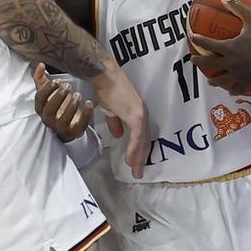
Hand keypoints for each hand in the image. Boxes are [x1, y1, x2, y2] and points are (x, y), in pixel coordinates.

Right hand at [33, 63, 93, 141]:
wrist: (67, 124)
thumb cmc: (57, 105)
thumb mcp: (48, 92)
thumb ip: (41, 78)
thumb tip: (40, 64)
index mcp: (41, 109)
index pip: (39, 100)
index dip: (47, 90)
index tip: (56, 81)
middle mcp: (49, 119)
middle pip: (49, 110)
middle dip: (58, 97)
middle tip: (68, 86)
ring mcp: (61, 127)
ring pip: (63, 120)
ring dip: (71, 106)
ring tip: (78, 94)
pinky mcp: (74, 131)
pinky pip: (80, 125)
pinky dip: (86, 114)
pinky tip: (89, 103)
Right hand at [91, 63, 148, 178]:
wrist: (105, 77)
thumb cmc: (107, 90)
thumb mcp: (111, 110)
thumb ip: (115, 123)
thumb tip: (118, 135)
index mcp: (138, 114)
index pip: (141, 137)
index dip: (139, 151)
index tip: (135, 164)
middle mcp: (143, 115)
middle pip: (144, 141)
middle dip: (141, 159)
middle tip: (138, 173)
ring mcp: (141, 115)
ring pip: (142, 141)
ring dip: (138, 157)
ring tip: (135, 170)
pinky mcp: (136, 116)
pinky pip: (137, 136)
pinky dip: (134, 149)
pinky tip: (131, 160)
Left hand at [188, 0, 250, 90]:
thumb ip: (238, 8)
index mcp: (230, 47)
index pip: (208, 44)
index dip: (198, 40)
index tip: (192, 37)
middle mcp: (232, 63)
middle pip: (210, 64)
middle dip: (200, 61)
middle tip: (193, 59)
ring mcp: (240, 74)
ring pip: (222, 80)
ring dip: (214, 80)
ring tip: (210, 81)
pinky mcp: (250, 81)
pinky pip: (239, 88)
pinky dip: (233, 90)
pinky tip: (231, 90)